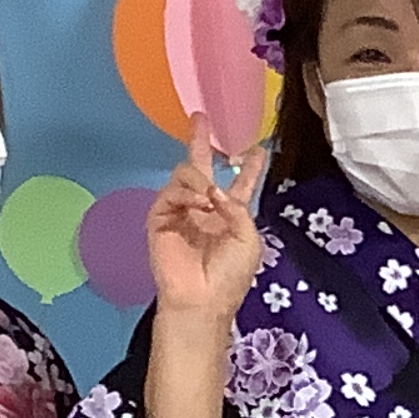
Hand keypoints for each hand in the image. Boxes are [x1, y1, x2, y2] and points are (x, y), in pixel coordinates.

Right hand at [148, 122, 266, 327]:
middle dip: (201, 143)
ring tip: (207, 194)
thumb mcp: (249, 239)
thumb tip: (214, 187)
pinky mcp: (160, 217)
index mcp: (229, 216)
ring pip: (185, 175)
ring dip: (199, 178)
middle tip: (202, 118)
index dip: (248, 167)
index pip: (237, 185)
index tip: (257, 148)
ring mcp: (180, 211)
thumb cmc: (229, 275)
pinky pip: (171, 191)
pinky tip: (198, 201)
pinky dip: (186, 192)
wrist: (201, 299)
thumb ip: (237, 207)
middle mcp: (203, 209)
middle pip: (202, 168)